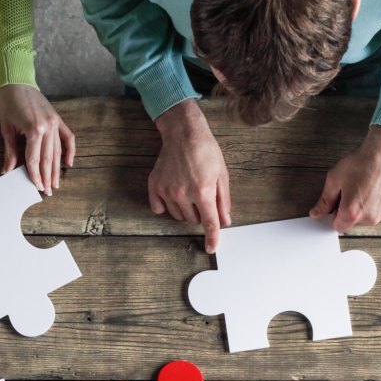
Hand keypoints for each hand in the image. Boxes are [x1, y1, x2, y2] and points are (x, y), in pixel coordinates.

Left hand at [0, 84, 75, 195]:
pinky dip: (70, 151)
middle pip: (48, 159)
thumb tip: (8, 170)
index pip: (35, 160)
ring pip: (58, 152)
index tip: (37, 187)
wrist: (18, 83)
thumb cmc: (9, 104)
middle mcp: (47, 127)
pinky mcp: (58, 120)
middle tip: (48, 191)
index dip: (35, 175)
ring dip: (57, 169)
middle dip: (47, 177)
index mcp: (34, 129)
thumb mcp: (6, 129)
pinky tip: (68, 163)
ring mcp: (55, 123)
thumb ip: (10, 151)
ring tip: (56, 183)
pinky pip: (69, 138)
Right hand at [150, 100, 231, 252]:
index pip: (209, 223)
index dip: (212, 238)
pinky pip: (159, 208)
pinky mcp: (155, 185)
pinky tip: (172, 193)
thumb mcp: (222, 175)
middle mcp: (184, 194)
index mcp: (203, 192)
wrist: (184, 132)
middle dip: (200, 212)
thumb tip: (225, 221)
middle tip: (201, 194)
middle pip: (193, 220)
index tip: (211, 248)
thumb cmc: (206, 151)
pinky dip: (166, 206)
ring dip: (185, 209)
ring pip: (177, 215)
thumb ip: (223, 201)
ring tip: (188, 189)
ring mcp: (167, 190)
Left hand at [310, 126, 380, 232]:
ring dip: (370, 207)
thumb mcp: (334, 179)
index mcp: (352, 213)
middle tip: (357, 189)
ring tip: (371, 186)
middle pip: (357, 222)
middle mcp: (371, 218)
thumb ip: (325, 200)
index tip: (342, 201)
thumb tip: (316, 213)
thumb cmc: (361, 162)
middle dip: (354, 210)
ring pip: (373, 217)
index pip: (339, 227)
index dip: (338, 213)